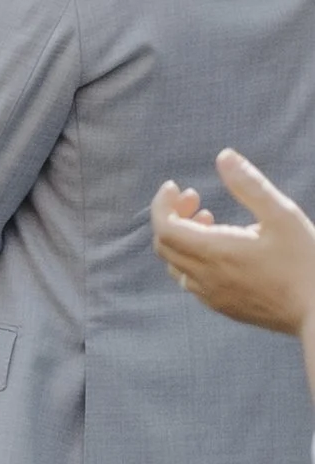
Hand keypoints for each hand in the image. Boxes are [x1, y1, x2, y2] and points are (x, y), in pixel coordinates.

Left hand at [152, 151, 314, 341]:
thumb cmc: (305, 263)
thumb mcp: (282, 216)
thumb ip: (249, 185)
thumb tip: (224, 156)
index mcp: (215, 253)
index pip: (164, 228)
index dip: (162, 205)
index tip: (175, 187)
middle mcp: (206, 278)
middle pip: (166, 245)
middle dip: (172, 216)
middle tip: (195, 198)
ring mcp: (213, 297)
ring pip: (177, 265)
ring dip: (183, 238)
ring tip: (209, 220)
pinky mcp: (225, 307)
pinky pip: (193, 282)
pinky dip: (193, 258)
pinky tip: (222, 248)